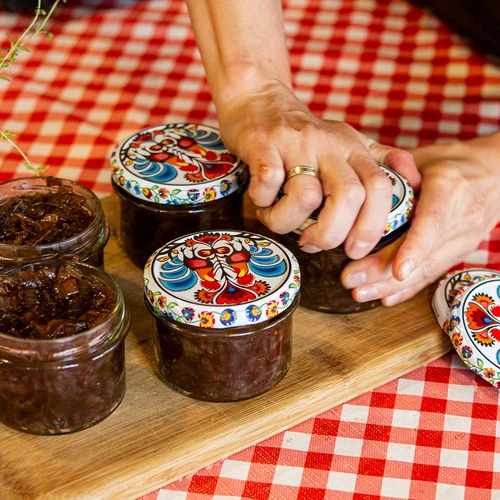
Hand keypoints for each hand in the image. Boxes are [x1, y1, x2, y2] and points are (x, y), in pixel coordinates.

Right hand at [217, 80, 420, 258]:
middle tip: (313, 243)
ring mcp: (296, 143)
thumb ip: (382, 161)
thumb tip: (416, 182)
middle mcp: (330, 144)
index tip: (355, 250)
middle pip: (349, 196)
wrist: (258, 98)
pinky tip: (261, 199)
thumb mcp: (348, 141)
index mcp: (353, 149)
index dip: (372, 225)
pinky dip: (263, 200)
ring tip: (277, 219)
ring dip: (287, 221)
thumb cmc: (303, 134)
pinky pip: (269, 181)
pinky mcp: (264, 143)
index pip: (380, 187)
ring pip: (305, 196)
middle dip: (332, 233)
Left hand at [341, 132, 499, 305]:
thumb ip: (393, 173)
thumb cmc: (451, 163)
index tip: (397, 270)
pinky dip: (408, 288)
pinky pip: (433, 274)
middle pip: (424, 254)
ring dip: (391, 286)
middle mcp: (461, 218)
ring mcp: (464, 240)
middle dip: (384, 272)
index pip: (433, 223)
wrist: (495, 174)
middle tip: (350, 280)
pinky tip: (385, 297)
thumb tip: (356, 192)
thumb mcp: (422, 158)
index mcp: (450, 189)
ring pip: (427, 269)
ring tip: (359, 293)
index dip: (415, 249)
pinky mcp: (460, 253)